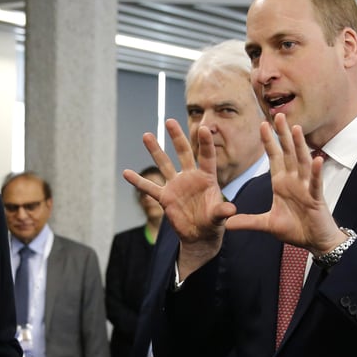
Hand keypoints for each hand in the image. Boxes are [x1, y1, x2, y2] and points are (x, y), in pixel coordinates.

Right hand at [123, 119, 235, 277]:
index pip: (206, 157)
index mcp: (206, 178)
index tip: (204, 127)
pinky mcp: (165, 197)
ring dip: (155, 150)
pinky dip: (137, 181)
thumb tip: (230, 209)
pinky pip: (148, 187)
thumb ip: (222, 211)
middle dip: (176, 137)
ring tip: (147, 135)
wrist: (200, 235)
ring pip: (164, 164)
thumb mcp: (219, 217)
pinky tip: (126, 173)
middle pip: (183, 153)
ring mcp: (176, 185)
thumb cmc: (213, 223)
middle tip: (169, 121)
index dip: (205, 143)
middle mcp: (190, 177)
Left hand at [226, 114, 344, 255]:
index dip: (268, 141)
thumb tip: (227, 224)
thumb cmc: (294, 229)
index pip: (274, 157)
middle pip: (288, 153)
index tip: (262, 124)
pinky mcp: (316, 198)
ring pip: (302, 162)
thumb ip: (247, 221)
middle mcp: (294, 180)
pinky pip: (315, 182)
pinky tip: (316, 159)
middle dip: (283, 135)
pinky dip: (316, 171)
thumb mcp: (266, 224)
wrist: (314, 242)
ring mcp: (306, 187)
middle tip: (278, 114)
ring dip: (299, 145)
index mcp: (281, 183)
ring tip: (295, 128)